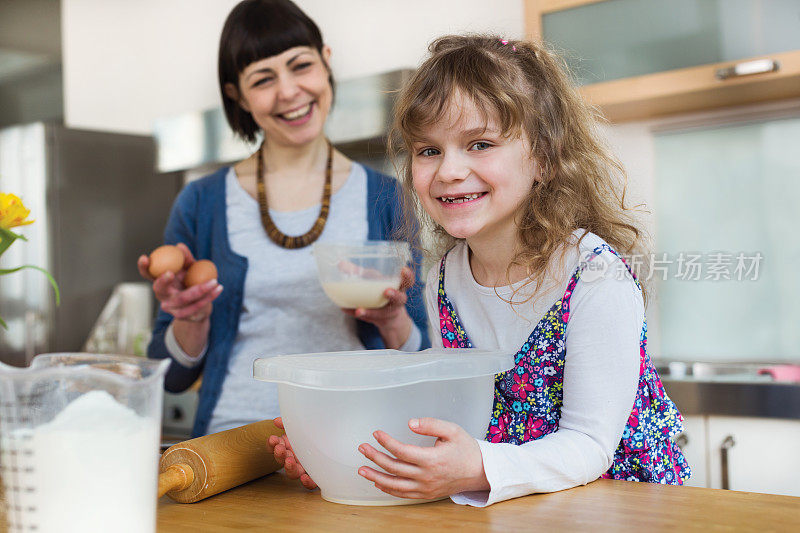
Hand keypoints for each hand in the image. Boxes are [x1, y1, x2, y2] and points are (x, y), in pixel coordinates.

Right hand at [137, 243, 222, 321]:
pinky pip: (197, 305)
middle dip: (163, 281)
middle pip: (159, 289)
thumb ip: (185, 258)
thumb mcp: (189, 269)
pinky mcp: (183, 315)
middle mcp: (162, 295)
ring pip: (183, 298)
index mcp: (161, 282)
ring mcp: (171, 307)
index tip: (145, 257)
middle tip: (170, 272)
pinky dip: (209, 296)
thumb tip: (180, 246)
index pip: (148, 274)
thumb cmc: (191, 282)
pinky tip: (218, 288)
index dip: (143, 267)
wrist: (201, 306)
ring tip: (214, 281)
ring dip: (201, 289)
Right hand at [267, 417, 316, 489]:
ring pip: (292, 472)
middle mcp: (294, 458)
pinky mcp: (315, 475)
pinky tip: (304, 478)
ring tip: (289, 460)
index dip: (272, 444)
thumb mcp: (302, 426)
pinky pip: (310, 483)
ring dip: (288, 467)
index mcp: (289, 446)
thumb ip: (289, 423)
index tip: (272, 438)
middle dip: (279, 454)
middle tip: (280, 448)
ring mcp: (304, 468)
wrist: (334, 439)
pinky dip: (306, 482)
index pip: (275, 447)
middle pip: (282, 460)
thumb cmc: (315, 432)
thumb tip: (276, 421)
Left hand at [341, 266, 413, 348]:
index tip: (404, 269)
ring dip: (371, 312)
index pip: (408, 281)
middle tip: (386, 291)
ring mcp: (388, 313)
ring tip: (359, 311)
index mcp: (399, 288)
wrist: (389, 318)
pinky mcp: (378, 321)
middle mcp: (397, 301)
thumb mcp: (374, 281)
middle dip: (394, 295)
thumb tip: (341, 263)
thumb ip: (359, 272)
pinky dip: (357, 315)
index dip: (408, 276)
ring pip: (382, 314)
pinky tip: (346, 310)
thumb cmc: (380, 292)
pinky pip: (367, 319)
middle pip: (400, 299)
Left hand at [357, 417, 488, 499]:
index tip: (376, 433)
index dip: (386, 442)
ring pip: (395, 485)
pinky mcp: (426, 494)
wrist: (480, 472)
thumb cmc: (467, 449)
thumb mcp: (452, 430)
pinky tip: (378, 482)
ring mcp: (425, 488)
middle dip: (375, 457)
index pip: (401, 451)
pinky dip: (389, 489)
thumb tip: (410, 422)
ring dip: (376, 477)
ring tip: (362, 470)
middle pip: (394, 468)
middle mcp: (426, 476)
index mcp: (432, 459)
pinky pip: (403, 494)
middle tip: (362, 448)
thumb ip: (431, 425)